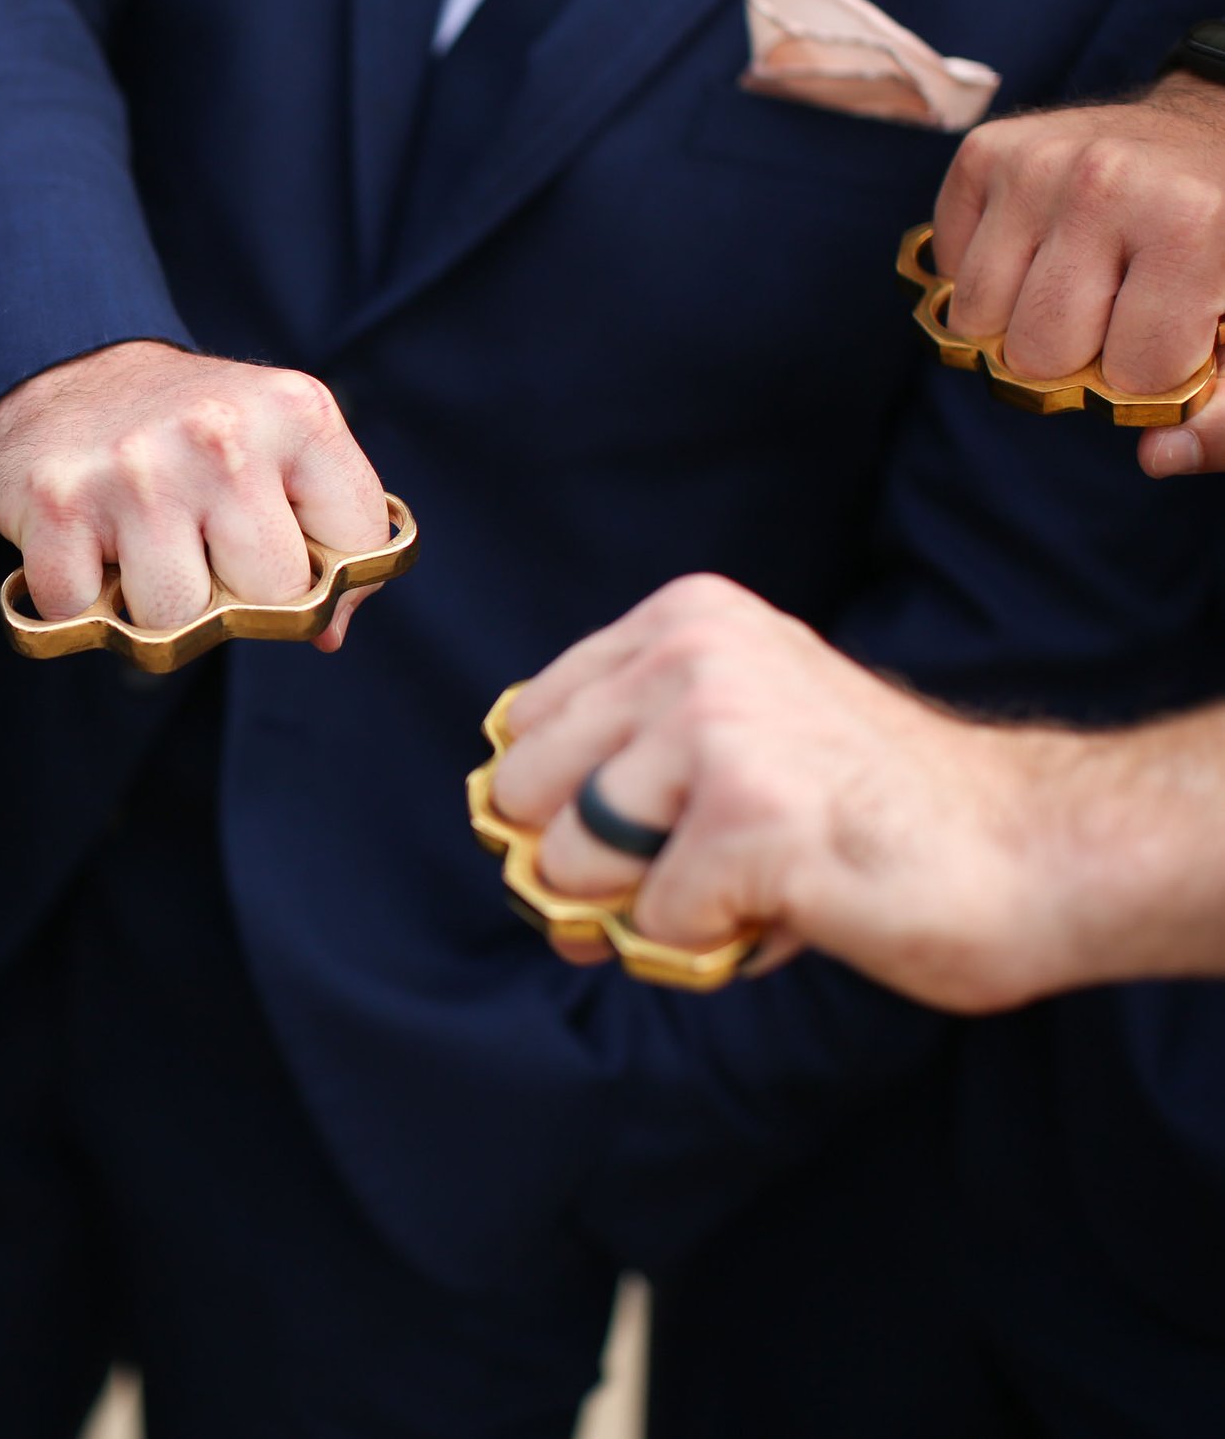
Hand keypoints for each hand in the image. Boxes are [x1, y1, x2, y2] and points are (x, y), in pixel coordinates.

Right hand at [0, 341, 387, 646]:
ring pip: (176, 623)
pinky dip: (80, 601)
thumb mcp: (284, 443)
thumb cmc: (192, 431)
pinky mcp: (58, 505)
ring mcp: (136, 471)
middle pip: (269, 601)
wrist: (74, 371)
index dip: (328, 578)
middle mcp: (219, 435)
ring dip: (154, 607)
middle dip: (237, 597)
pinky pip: (84, 615)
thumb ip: (328, 528)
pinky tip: (88, 549)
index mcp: (296, 413)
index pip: (356, 551)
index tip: (290, 559)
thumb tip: (329, 633)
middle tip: (205, 551)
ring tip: (143, 549)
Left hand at [485, 575, 1076, 1013]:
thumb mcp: (739, 736)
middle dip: (584, 859)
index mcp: (682, 617)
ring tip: (752, 880)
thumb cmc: (874, 807)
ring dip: (649, 904)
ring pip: (573, 860)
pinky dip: (712, 942)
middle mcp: (690, 654)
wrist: (1035, 846)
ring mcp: (717, 730)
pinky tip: (794, 904)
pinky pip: (654, 922)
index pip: (525, 724)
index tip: (626, 833)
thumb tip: (524, 872)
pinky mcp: (748, 817)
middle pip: (525, 792)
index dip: (554, 802)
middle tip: (689, 869)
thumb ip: (626, 773)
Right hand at [932, 72, 1224, 476]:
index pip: (1131, 376)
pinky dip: (985, 277)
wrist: (1218, 129)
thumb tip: (1157, 456)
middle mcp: (1105, 183)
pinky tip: (1039, 252)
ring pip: (977, 320)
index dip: (1154, 375)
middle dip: (1078, 356)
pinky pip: (950, 269)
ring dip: (1021, 322)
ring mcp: (1036, 163)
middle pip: (1039, 353)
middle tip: (1118, 315)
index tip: (1178, 337)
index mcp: (1192, 224)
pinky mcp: (987, 152)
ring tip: (1076, 287)